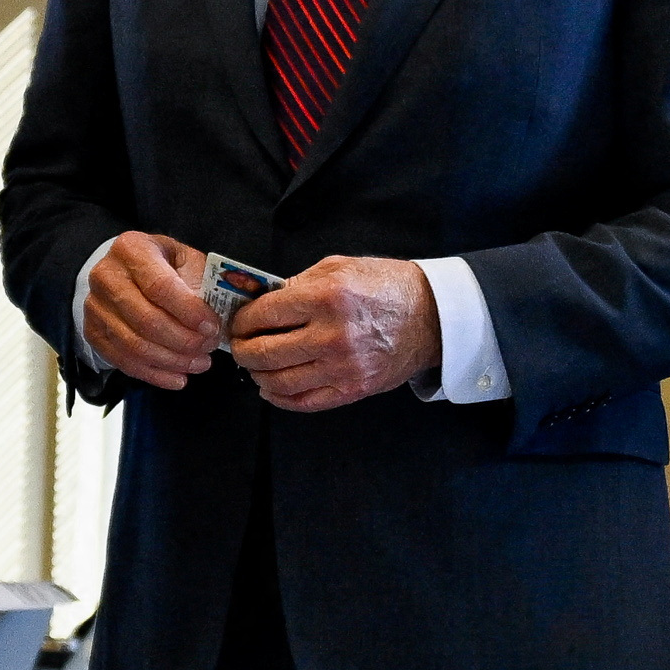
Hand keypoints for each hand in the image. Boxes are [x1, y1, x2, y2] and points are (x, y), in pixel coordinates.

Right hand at [79, 231, 224, 388]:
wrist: (126, 271)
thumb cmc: (163, 265)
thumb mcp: (185, 260)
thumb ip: (199, 283)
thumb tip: (214, 321)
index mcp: (131, 249)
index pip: (160, 287)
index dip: (189, 312)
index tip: (212, 328)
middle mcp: (106, 276)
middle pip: (146, 320)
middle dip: (184, 341)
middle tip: (208, 348)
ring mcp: (95, 307)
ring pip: (135, 346)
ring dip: (173, 361)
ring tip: (200, 363)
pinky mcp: (93, 332)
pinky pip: (124, 362)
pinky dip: (155, 375)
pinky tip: (178, 378)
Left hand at [226, 255, 438, 413]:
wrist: (430, 316)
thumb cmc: (385, 287)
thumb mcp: (340, 268)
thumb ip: (298, 283)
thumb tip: (263, 300)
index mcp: (326, 298)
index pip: (264, 314)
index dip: (242, 319)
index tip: (238, 320)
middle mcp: (331, 336)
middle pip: (264, 352)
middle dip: (242, 350)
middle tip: (239, 345)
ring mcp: (342, 367)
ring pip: (278, 381)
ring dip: (257, 375)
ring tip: (254, 366)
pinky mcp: (352, 390)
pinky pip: (304, 402)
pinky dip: (279, 398)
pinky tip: (271, 388)